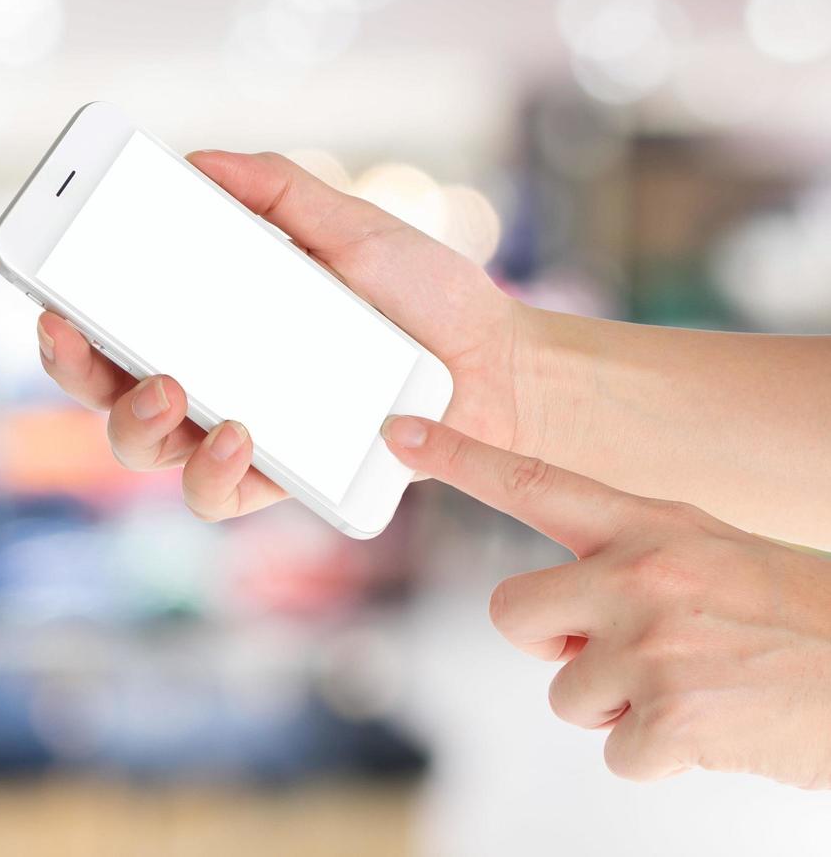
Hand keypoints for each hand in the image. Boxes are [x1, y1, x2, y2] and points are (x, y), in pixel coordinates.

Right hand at [36, 149, 530, 519]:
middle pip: (103, 390)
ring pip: (143, 449)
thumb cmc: (420, 292)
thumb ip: (278, 188)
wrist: (495, 363)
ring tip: (171, 387)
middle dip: (72, 367)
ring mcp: (236, 434)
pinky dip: (213, 471)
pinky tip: (240, 437)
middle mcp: (207, 381)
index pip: (114, 322)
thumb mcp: (348, 223)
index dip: (65, 314)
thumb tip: (199, 160)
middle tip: (77, 332)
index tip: (47, 291)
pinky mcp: (279, 480)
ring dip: (133, 422)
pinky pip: (217, 495)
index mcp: (206, 319)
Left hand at [383, 413, 830, 788]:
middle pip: (510, 613)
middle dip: (550, 645)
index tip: (398, 431)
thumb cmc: (794, 620)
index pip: (533, 481)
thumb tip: (562, 616)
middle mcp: (639, 574)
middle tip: (621, 653)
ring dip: (618, 707)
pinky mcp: (670, 716)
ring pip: (566, 694)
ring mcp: (650, 644)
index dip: (459, 455)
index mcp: (650, 526)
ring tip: (694, 687)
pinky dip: (658, 757)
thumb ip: (628, 565)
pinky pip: (616, 753)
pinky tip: (711, 728)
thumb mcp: (710, 556)